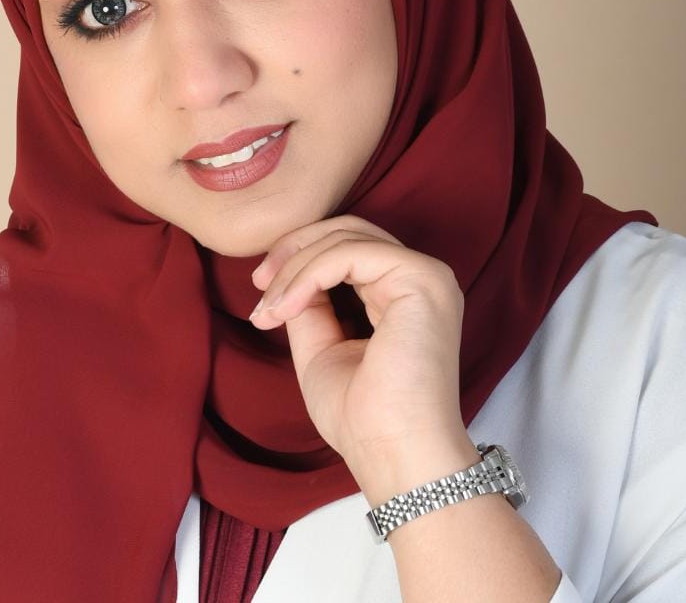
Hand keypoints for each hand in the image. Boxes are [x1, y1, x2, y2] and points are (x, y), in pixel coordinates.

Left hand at [248, 214, 470, 479]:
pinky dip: (309, 273)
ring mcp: (425, 275)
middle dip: (294, 249)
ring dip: (295, 266)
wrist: (393, 456)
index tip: (261, 290)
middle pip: (348, 230)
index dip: (300, 256)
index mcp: (402, 294)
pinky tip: (287, 306)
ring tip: (270, 309)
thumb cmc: (363, 417)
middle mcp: (420, 278)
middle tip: (259, 285)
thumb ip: (308, 304)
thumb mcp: (320, 347)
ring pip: (346, 236)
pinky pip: (351, 253)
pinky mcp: (421, 278)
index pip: (349, 247)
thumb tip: (282, 275)